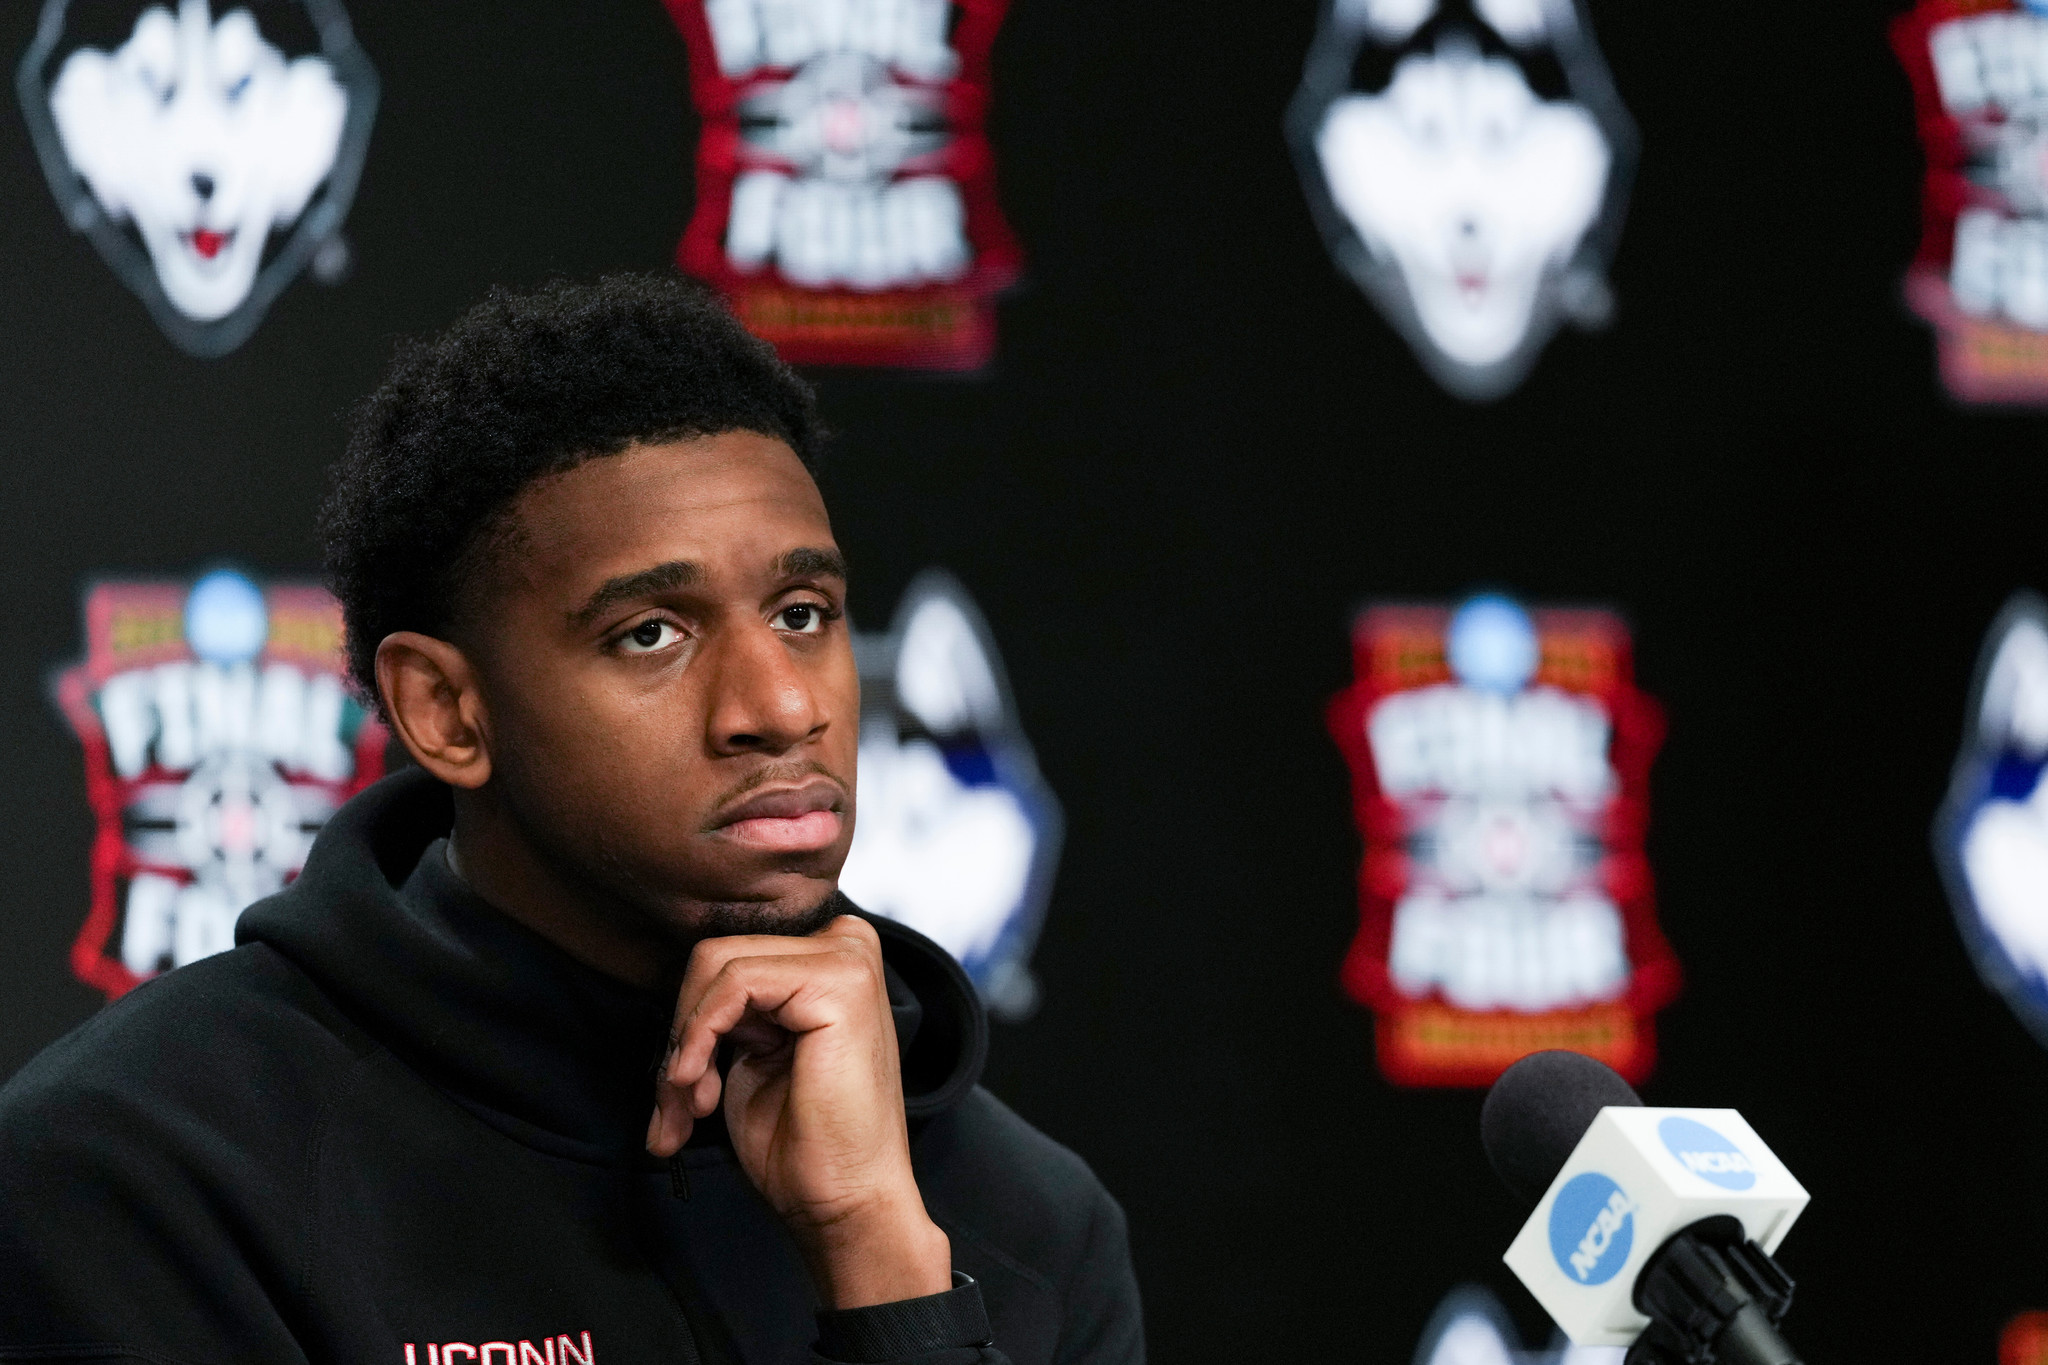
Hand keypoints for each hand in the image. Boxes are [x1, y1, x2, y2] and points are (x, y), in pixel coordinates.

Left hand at [648, 915, 952, 1308]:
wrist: (846, 1203)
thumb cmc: (804, 1143)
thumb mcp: (752, 1055)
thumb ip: (727, 1011)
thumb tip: (671, 994)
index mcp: (829, 961)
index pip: (728, 957)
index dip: (691, 1021)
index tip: (682, 1087)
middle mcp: (846, 946)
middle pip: (717, 955)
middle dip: (681, 1034)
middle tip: (677, 1104)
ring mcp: (848, 960)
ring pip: (717, 965)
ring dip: (685, 1045)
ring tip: (691, 1106)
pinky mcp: (838, 982)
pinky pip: (733, 984)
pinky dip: (699, 1037)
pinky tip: (701, 1091)